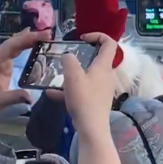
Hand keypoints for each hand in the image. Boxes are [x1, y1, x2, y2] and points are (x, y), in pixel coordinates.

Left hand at [0, 29, 49, 126]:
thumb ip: (14, 97)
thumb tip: (31, 97)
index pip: (9, 47)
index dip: (24, 39)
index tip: (41, 36)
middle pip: (11, 44)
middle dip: (28, 37)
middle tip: (47, 34)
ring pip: (12, 48)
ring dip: (26, 41)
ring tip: (43, 36)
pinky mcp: (2, 69)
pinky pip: (13, 55)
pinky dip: (24, 48)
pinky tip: (32, 44)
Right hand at [48, 33, 122, 163]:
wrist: (92, 127)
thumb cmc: (84, 99)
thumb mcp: (73, 76)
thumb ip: (69, 61)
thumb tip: (69, 55)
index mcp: (104, 66)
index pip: (110, 43)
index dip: (98, 35)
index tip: (82, 38)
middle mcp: (107, 75)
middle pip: (98, 59)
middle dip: (82, 55)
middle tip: (68, 57)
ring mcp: (103, 88)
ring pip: (88, 75)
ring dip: (73, 73)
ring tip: (57, 76)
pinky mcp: (97, 99)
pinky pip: (83, 89)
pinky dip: (70, 89)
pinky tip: (52, 94)